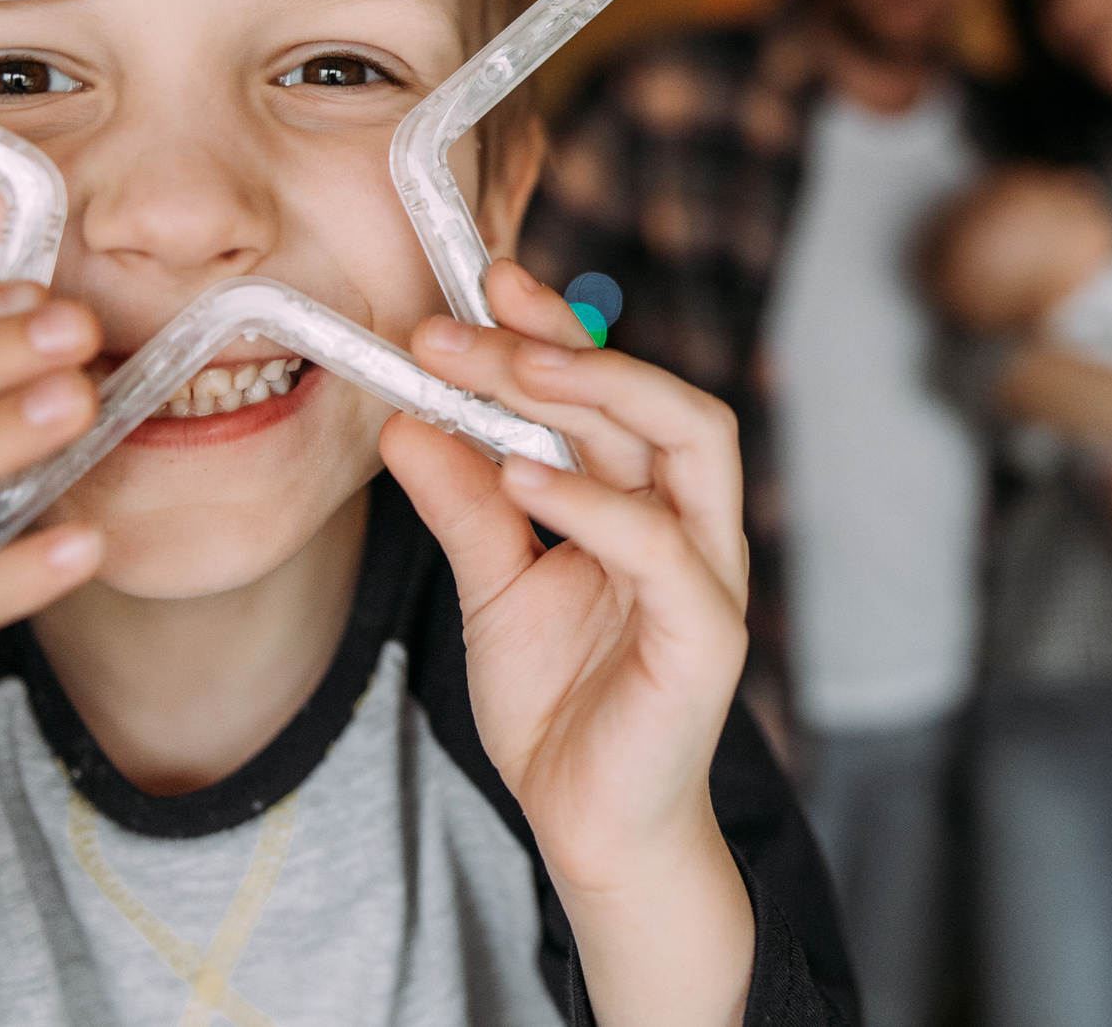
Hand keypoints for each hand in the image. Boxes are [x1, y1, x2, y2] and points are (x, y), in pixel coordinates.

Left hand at [380, 258, 751, 1026]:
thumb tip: (403, 420)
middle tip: (464, 318)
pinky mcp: (706, 634)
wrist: (591, 830)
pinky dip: (592, 500)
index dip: (558, 327)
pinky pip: (660, 546)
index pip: (617, 388)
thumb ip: (461, 504)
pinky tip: (520, 472)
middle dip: (564, 344)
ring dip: (599, 389)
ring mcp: (707, 573)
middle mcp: (690, 523)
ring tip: (509, 364)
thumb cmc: (561, 706)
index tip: (480, 280)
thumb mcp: (491, 587)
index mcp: (646, 502)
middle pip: (655, 396)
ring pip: (690, 441)